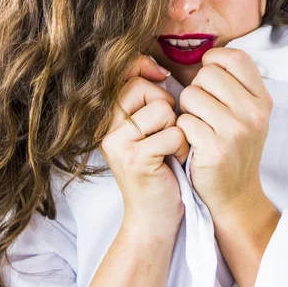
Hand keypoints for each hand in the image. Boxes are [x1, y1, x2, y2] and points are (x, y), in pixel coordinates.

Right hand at [97, 54, 188, 238]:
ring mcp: (118, 144)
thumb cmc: (160, 170)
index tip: (162, 77)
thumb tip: (158, 69)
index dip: (144, 68)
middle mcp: (106, 129)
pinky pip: (172, 134)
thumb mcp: (149, 132)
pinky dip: (182, 147)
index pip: (123, 75)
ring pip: (162, 110)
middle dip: (165, 106)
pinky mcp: (136, 160)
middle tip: (167, 131)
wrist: (154, 218)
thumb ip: (148, 102)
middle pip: (141, 87)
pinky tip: (175, 162)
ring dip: (177, 129)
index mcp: (108, 119)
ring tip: (171, 149)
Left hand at [176, 47, 273, 218]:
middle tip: (201, 110)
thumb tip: (206, 55)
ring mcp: (236, 131)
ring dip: (186, 110)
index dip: (215, 60)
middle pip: (208, 74)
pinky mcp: (216, 149)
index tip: (208, 74)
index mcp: (262, 100)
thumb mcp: (247, 114)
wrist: (236, 195)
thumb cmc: (234, 148)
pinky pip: (184, 121)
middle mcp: (254, 113)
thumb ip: (234, 85)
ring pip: (191, 95)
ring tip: (197, 126)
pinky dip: (182, 131)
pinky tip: (193, 142)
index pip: (236, 58)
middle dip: (196, 88)